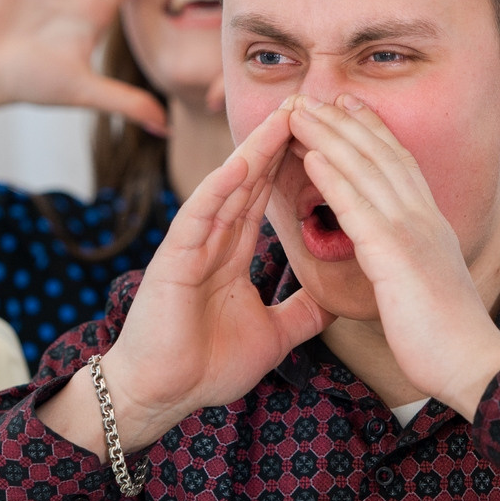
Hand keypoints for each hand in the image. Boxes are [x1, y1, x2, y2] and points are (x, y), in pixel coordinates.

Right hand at [74, 99, 327, 447]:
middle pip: (250, 181)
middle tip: (311, 104)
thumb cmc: (205, 367)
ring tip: (285, 116)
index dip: (292, 167)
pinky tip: (242, 163)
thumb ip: (301, 312)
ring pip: (228, 188)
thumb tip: (337, 300)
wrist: (163, 396)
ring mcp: (191, 247)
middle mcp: (211, 242)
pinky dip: (219, 189)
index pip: (265, 199)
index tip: (324, 136)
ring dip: (255, 151)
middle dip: (279, 143)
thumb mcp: (274, 336)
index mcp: (231, 255)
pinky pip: (199, 216)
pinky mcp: (173, 260)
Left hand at [289, 94, 499, 417]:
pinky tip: (311, 155)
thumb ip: (414, 265)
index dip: (374, 133)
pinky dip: (333, 176)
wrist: (471, 363)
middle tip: (318, 95)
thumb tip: (402, 262)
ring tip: (301, 112)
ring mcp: (412, 233)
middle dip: (347, 122)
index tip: (350, 108)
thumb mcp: (430, 287)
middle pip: (381, 155)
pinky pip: (357, 207)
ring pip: (366, 170)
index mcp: (433, 227)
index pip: (401, 165)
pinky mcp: (396, 255)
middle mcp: (425, 219)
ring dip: (330, 136)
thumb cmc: (447, 339)